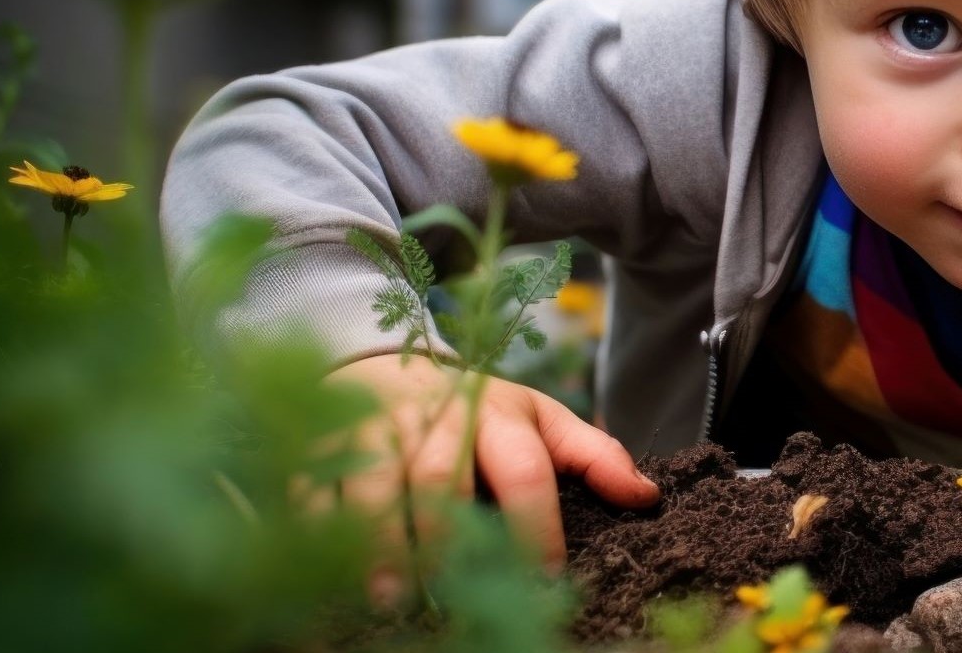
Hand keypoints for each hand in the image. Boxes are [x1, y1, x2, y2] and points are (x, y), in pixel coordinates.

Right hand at [323, 353, 659, 597]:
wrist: (386, 362)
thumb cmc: (474, 407)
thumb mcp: (540, 419)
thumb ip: (592, 456)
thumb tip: (647, 496)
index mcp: (498, 414)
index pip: (524, 470)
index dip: (536, 525)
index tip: (543, 578)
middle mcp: (435, 417)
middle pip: (440, 474)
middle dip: (445, 538)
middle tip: (449, 595)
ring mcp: (374, 427)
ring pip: (373, 479)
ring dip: (379, 541)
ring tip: (388, 598)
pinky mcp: (321, 441)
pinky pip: (314, 485)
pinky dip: (319, 530)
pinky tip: (330, 576)